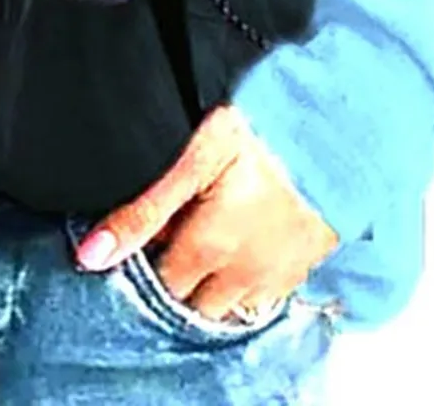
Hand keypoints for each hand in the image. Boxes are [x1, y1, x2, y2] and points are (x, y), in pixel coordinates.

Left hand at [73, 105, 338, 322]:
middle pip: (193, 303)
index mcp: (210, 250)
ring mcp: (278, 277)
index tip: (144, 235)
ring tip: (206, 239)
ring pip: (230, 307)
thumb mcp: (195, 159)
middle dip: (176, 279)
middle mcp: (245, 277)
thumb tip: (91, 255)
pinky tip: (242, 247)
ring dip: (212, 286)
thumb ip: (144, 210)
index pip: (160, 286)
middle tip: (173, 234)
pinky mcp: (305, 267)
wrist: (341, 127)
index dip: (145, 262)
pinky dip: (246, 283)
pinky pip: (266, 298)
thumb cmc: (266, 131)